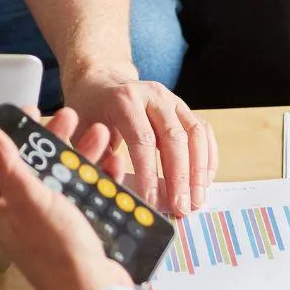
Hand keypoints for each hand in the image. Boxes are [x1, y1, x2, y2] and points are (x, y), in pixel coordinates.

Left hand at [0, 107, 133, 289]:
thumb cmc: (59, 253)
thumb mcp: (31, 200)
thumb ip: (7, 164)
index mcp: (3, 209)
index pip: (6, 160)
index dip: (21, 134)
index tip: (35, 111)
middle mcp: (25, 214)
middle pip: (39, 164)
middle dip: (58, 139)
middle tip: (72, 118)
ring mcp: (53, 221)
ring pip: (66, 175)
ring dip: (84, 153)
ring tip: (101, 134)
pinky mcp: (78, 227)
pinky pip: (87, 193)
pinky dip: (100, 177)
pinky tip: (113, 163)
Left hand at [64, 71, 216, 215]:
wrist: (102, 80)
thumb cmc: (90, 110)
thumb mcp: (81, 132)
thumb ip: (98, 159)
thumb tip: (118, 193)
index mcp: (125, 99)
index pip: (143, 139)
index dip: (149, 173)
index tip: (152, 201)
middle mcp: (153, 95)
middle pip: (174, 137)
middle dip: (180, 177)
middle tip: (181, 209)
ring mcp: (172, 99)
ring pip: (195, 133)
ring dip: (199, 170)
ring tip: (196, 201)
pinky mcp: (183, 107)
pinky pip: (203, 130)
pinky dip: (207, 157)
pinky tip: (204, 182)